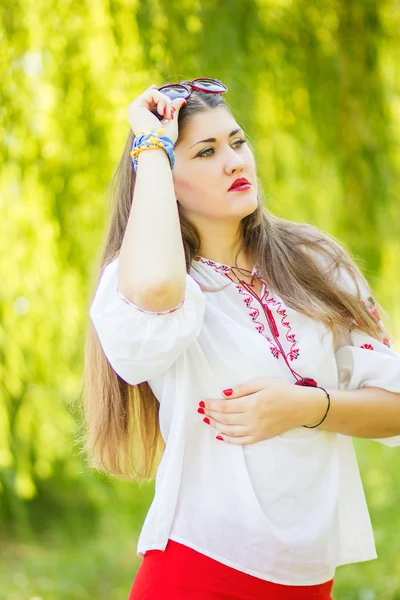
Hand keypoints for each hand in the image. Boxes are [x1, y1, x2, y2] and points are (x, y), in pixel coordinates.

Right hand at [127, 84, 186, 143]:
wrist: (158, 146)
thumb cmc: (164, 139)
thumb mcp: (171, 121)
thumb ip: (173, 109)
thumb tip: (182, 99)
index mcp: (144, 118)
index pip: (148, 100)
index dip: (153, 93)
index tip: (155, 86)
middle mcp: (138, 113)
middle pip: (154, 96)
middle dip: (166, 102)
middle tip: (170, 115)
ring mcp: (135, 109)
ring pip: (154, 93)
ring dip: (165, 102)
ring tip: (167, 115)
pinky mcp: (136, 106)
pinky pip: (152, 93)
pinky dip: (162, 100)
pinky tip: (162, 113)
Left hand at [198, 377, 318, 444]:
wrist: (302, 407)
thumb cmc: (283, 391)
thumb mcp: (263, 383)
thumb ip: (242, 389)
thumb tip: (224, 394)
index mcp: (252, 404)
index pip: (225, 407)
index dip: (211, 405)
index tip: (202, 403)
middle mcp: (252, 419)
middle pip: (225, 419)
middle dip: (211, 415)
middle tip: (201, 411)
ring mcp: (256, 430)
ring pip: (230, 431)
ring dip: (216, 426)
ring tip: (207, 420)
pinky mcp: (261, 437)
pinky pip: (241, 441)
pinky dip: (229, 439)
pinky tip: (221, 435)